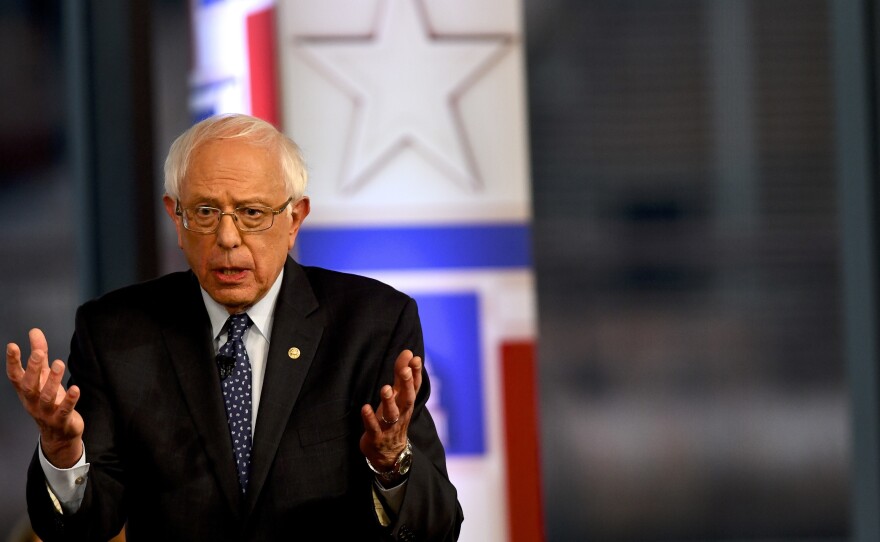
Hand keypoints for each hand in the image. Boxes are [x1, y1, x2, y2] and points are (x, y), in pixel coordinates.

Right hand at [6, 328, 83, 467]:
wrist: (58, 433)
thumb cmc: (49, 400)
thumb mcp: (43, 376)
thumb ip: (40, 354)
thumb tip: (34, 331)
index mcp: (26, 390)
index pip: (15, 376)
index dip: (13, 362)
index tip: (12, 345)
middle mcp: (32, 401)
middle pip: (29, 385)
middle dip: (33, 369)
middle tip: (40, 352)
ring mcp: (46, 412)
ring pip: (46, 397)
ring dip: (53, 380)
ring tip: (60, 364)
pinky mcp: (61, 420)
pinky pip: (64, 410)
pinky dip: (70, 400)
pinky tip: (76, 389)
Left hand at [360, 350, 421, 476]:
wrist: (389, 454)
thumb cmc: (393, 419)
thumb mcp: (397, 396)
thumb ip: (401, 374)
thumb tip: (408, 352)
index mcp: (406, 403)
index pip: (414, 387)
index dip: (416, 374)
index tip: (415, 359)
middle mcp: (401, 414)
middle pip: (407, 399)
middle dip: (406, 385)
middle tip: (405, 371)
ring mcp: (389, 426)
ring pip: (392, 414)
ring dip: (389, 401)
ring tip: (385, 388)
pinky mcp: (376, 436)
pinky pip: (373, 427)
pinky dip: (369, 418)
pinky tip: (365, 407)